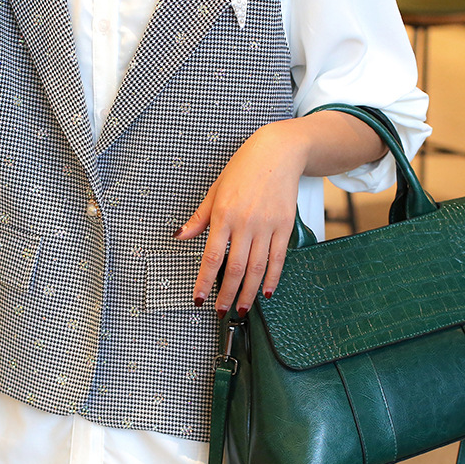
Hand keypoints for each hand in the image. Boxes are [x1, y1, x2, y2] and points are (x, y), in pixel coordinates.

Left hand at [175, 121, 306, 317]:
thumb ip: (199, 217)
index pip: (211, 257)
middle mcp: (245, 223)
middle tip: (222, 311)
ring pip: (258, 268)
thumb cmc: (245, 168)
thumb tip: (180, 236)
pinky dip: (272, 278)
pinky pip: (278, 259)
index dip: (205, 282)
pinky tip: (267, 291)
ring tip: (242, 308)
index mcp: (223, 215)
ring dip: (249, 292)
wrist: (278, 152)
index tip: (200, 298)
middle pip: (236, 269)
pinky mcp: (284, 226)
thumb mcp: (215, 190)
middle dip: (227, 294)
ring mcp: (267, 226)